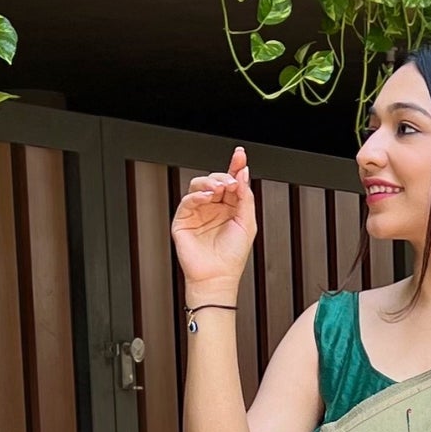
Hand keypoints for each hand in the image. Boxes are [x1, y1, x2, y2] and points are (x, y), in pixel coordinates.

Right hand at [172, 146, 256, 290]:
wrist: (218, 277)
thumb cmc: (233, 256)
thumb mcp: (247, 223)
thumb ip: (246, 197)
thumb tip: (243, 174)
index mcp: (229, 207)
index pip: (231, 181)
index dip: (235, 166)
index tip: (240, 154)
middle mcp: (213, 207)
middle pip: (215, 180)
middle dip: (224, 176)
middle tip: (232, 181)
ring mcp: (198, 212)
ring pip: (199, 186)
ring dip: (211, 183)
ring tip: (220, 189)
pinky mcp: (183, 220)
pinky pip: (188, 201)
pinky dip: (198, 196)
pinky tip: (208, 198)